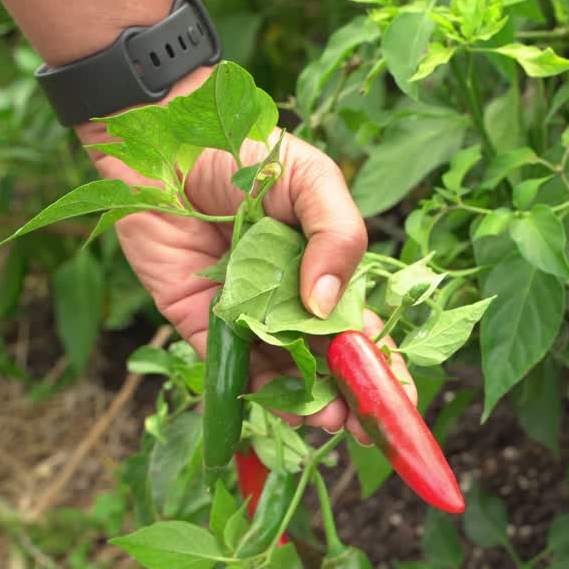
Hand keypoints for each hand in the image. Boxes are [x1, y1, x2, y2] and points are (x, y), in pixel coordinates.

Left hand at [74, 74, 414, 441]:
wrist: (168, 142)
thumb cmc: (247, 151)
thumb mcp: (313, 180)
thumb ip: (338, 237)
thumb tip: (327, 306)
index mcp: (323, 268)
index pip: (360, 325)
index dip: (381, 363)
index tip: (401, 398)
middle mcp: (286, 299)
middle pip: (324, 359)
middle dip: (348, 395)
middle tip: (366, 426)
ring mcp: (245, 314)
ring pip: (281, 372)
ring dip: (306, 400)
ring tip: (329, 420)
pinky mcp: (199, 321)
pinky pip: (229, 365)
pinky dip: (254, 390)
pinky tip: (283, 406)